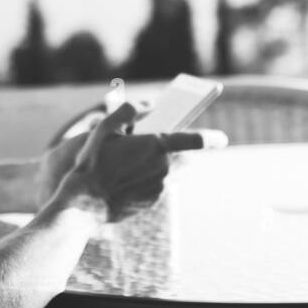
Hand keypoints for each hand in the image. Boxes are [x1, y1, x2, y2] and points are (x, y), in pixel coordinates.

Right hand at [50, 102, 204, 221]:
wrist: (84, 203)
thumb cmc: (94, 162)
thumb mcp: (105, 127)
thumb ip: (129, 110)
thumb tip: (148, 105)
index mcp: (157, 146)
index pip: (197, 140)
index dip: (212, 138)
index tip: (222, 139)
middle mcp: (165, 167)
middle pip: (183, 158)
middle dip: (177, 152)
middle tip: (160, 148)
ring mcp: (161, 186)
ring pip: (170, 172)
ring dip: (162, 166)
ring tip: (138, 163)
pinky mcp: (154, 201)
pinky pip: (159, 186)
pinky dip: (150, 180)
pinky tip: (130, 179)